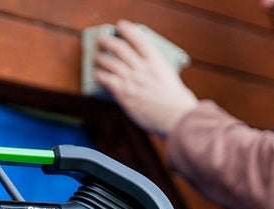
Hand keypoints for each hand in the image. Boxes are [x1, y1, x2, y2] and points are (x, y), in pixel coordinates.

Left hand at [93, 20, 198, 137]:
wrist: (176, 118)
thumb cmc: (177, 102)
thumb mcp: (170, 77)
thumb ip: (157, 69)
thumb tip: (148, 67)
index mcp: (156, 62)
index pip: (139, 39)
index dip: (127, 30)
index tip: (120, 25)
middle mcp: (143, 68)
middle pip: (120, 48)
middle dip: (107, 41)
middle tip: (102, 40)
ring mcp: (133, 81)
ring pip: (110, 63)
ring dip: (100, 58)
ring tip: (96, 57)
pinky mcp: (124, 94)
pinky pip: (106, 80)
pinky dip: (99, 75)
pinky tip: (97, 74)